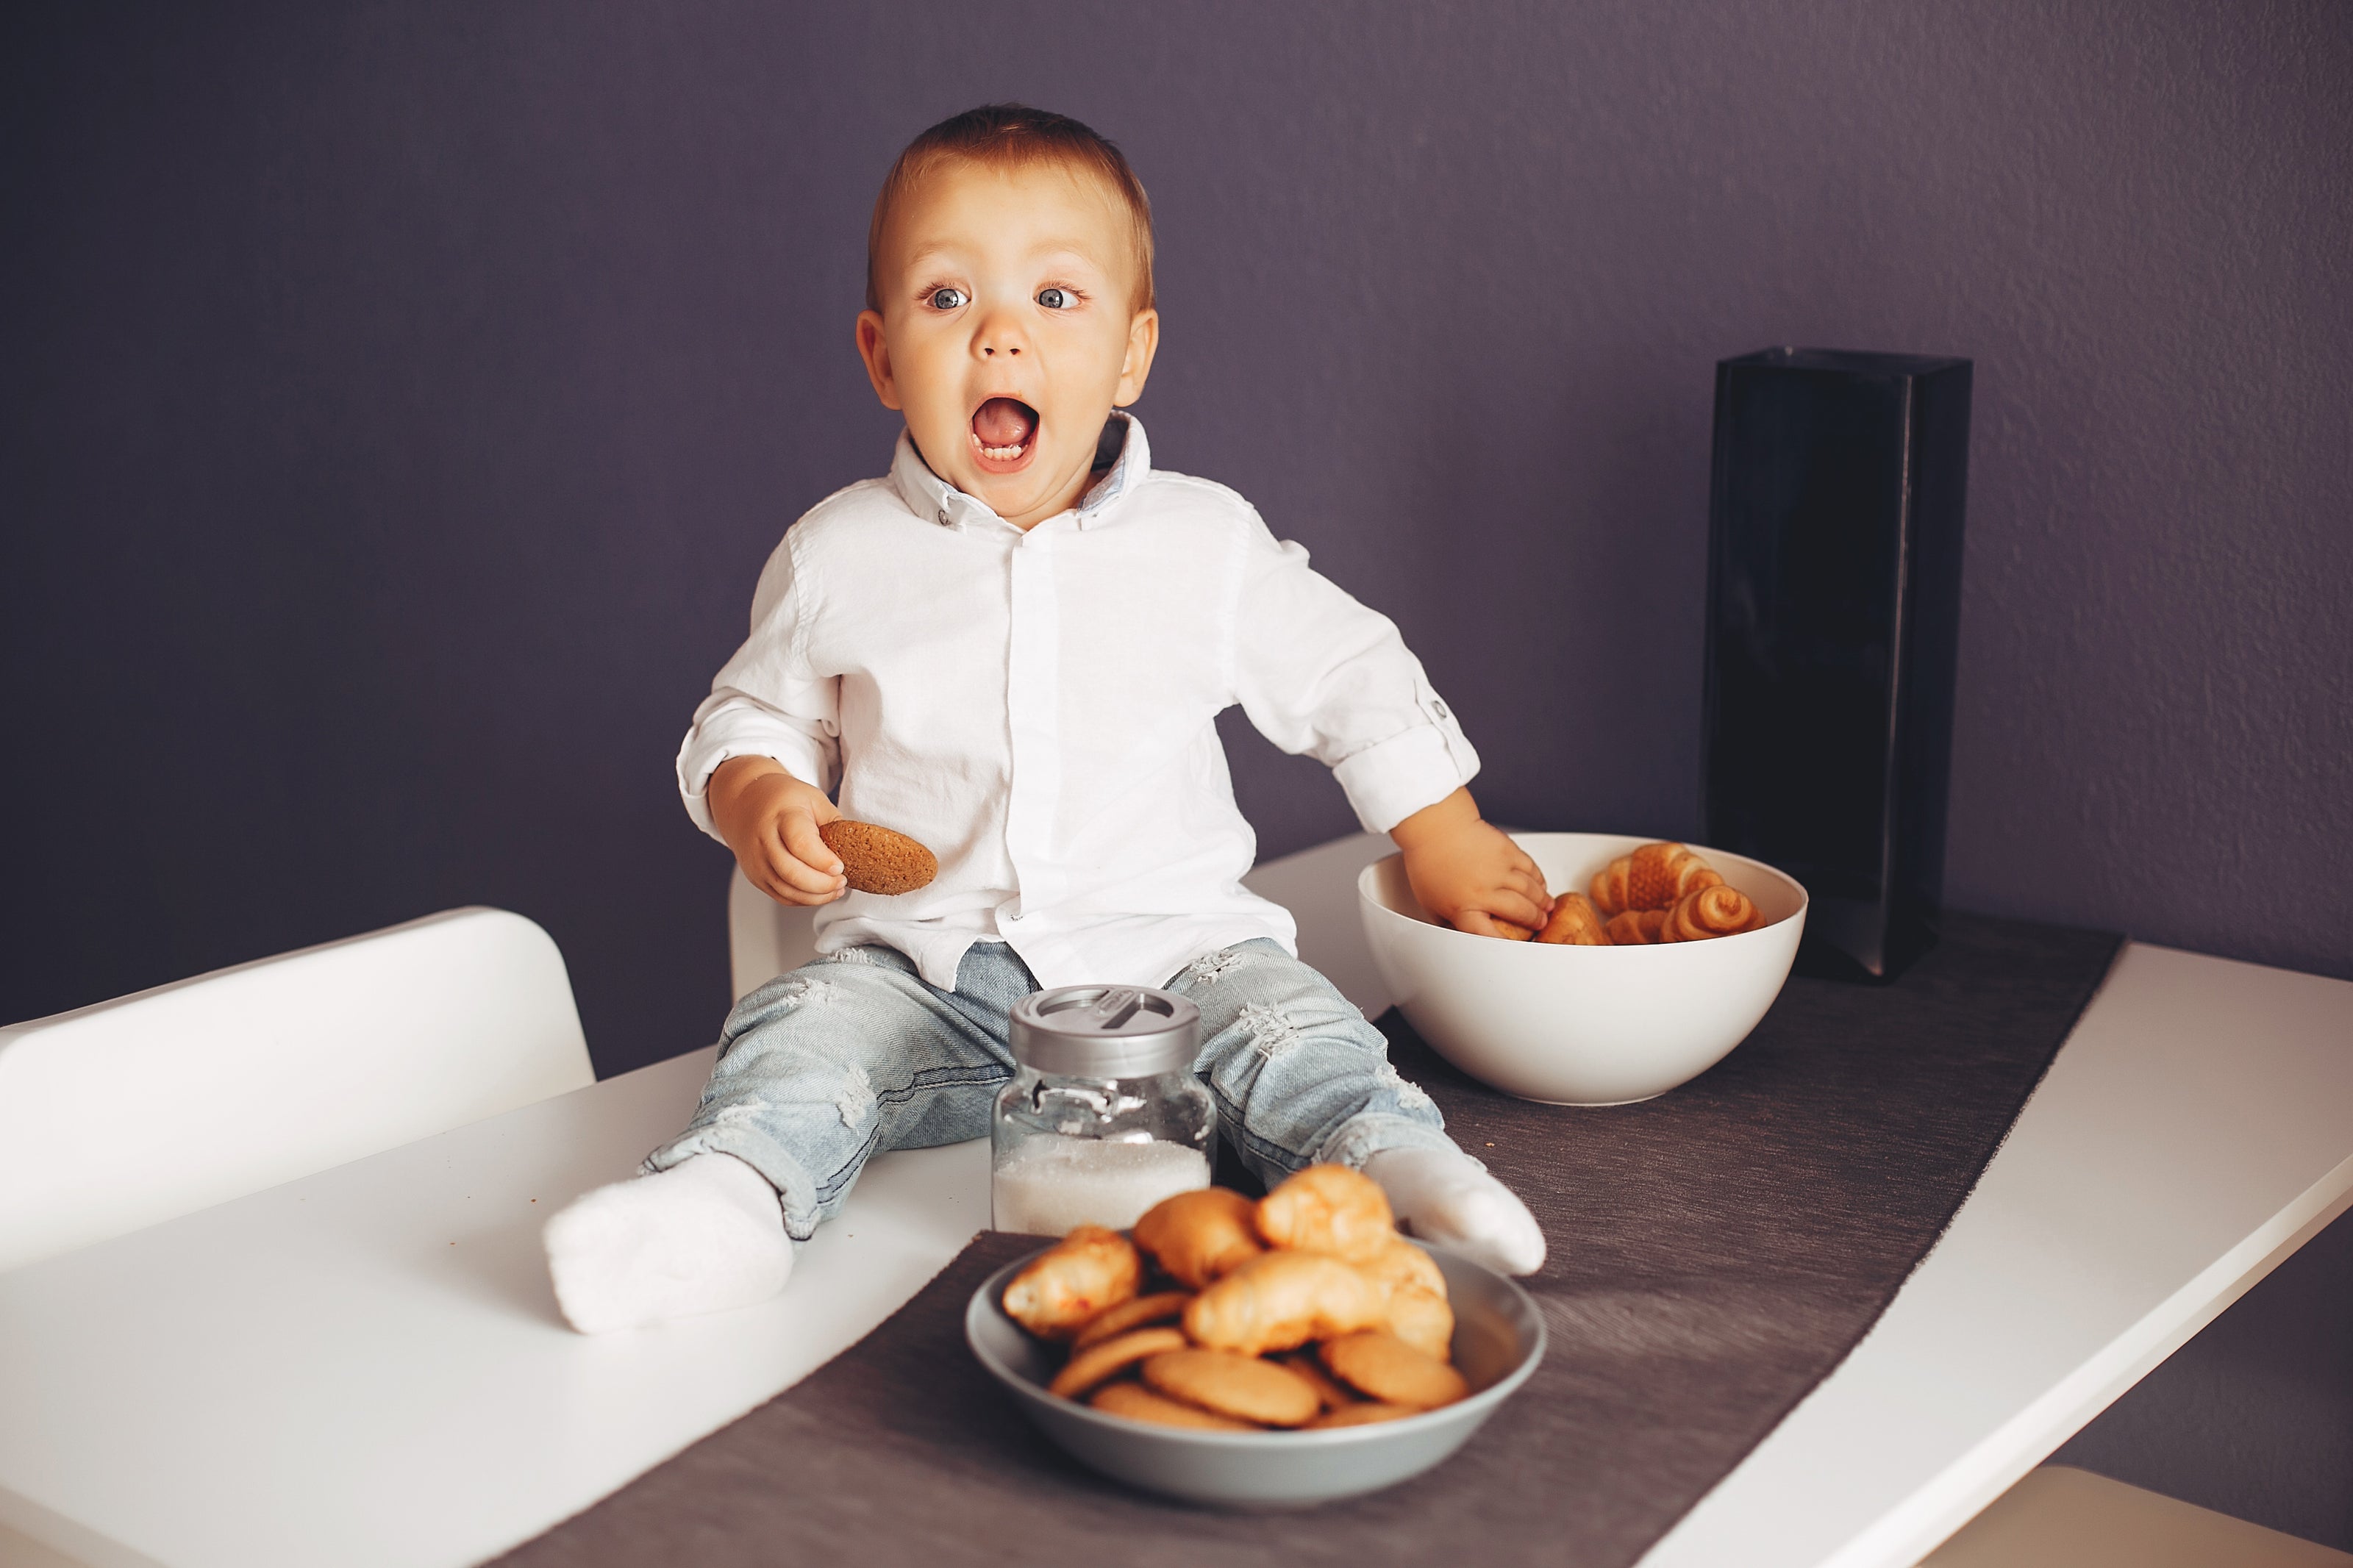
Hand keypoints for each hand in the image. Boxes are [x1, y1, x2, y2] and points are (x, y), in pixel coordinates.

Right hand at [706, 756, 846, 905]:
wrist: (745, 801)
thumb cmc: (783, 799)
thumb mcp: (814, 799)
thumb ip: (834, 823)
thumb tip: (854, 849)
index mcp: (782, 817)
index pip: (800, 844)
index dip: (823, 861)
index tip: (840, 867)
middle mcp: (764, 841)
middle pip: (792, 873)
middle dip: (822, 884)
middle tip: (842, 880)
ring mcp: (757, 861)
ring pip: (786, 890)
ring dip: (815, 896)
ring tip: (836, 889)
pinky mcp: (756, 876)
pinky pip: (781, 896)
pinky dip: (803, 900)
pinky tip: (820, 893)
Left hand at [1389, 788, 1551, 936]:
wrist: (1435, 826)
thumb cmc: (1428, 861)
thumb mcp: (1430, 902)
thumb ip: (1447, 921)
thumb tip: (1458, 935)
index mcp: (1463, 907)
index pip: (1488, 935)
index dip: (1505, 946)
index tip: (1515, 950)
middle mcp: (1484, 890)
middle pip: (1520, 912)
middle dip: (1535, 921)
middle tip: (1540, 924)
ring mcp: (1498, 869)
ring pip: (1531, 890)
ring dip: (1542, 901)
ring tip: (1546, 907)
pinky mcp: (1507, 851)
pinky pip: (1531, 869)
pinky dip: (1539, 879)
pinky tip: (1540, 885)